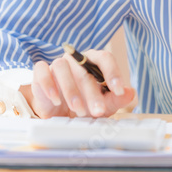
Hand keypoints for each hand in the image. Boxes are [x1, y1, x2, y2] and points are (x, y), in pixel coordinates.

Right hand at [20, 48, 135, 118]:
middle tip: (98, 111)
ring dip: (71, 90)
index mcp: (94, 61)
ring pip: (63, 68)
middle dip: (93, 93)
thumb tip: (130, 93)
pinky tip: (56, 99)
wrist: (59, 113)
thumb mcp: (103, 104)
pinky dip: (48, 84)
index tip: (119, 90)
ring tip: (78, 110)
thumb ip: (116, 98)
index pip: (105, 58)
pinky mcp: (41, 72)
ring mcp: (58, 63)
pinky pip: (42, 70)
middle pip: (85, 70)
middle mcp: (76, 59)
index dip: (113, 73)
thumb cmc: (85, 103)